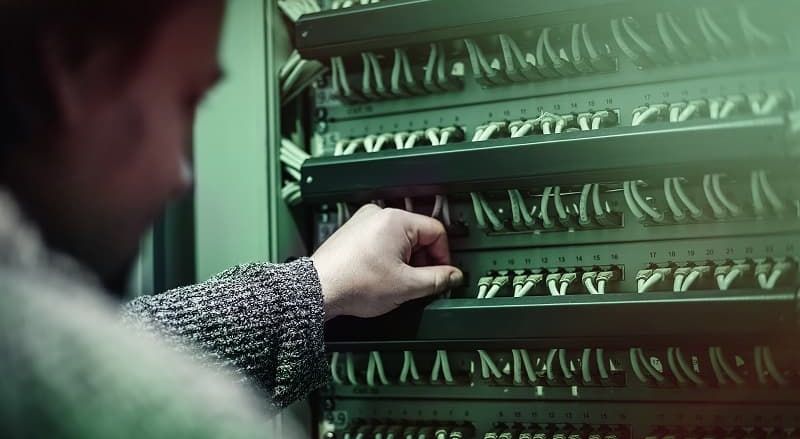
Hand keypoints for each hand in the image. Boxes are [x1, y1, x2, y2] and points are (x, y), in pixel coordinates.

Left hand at [311, 204, 462, 319]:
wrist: (317, 290)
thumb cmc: (353, 283)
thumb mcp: (407, 286)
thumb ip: (437, 280)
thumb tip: (452, 276)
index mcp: (396, 220)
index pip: (436, 231)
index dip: (444, 256)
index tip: (442, 275)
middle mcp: (379, 214)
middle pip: (418, 235)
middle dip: (423, 260)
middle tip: (419, 282)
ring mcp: (364, 222)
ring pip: (400, 240)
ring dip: (405, 261)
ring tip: (396, 282)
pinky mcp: (353, 233)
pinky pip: (382, 242)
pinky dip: (388, 259)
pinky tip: (381, 277)